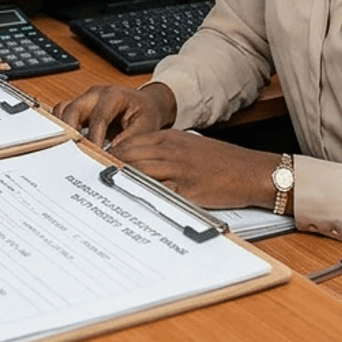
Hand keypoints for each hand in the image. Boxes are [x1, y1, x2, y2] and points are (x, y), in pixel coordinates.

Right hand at [57, 82, 175, 145]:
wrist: (146, 104)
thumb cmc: (146, 112)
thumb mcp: (145, 128)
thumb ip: (128, 142)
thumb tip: (112, 157)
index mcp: (112, 95)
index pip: (97, 118)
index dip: (94, 139)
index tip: (95, 156)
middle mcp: (94, 94)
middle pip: (71, 110)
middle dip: (71, 133)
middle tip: (75, 155)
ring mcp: (84, 99)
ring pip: (61, 110)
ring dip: (63, 130)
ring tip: (68, 151)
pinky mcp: (78, 107)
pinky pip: (62, 115)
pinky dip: (62, 129)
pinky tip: (68, 145)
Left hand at [104, 130, 281, 210]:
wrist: (253, 171)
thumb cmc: (223, 162)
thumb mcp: (190, 146)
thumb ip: (164, 151)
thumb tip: (136, 162)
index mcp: (171, 137)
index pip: (129, 142)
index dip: (109, 153)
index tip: (92, 163)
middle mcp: (171, 150)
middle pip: (128, 156)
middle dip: (107, 167)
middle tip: (87, 179)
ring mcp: (179, 170)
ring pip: (139, 172)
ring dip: (119, 181)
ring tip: (101, 191)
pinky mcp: (188, 190)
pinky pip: (159, 193)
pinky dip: (142, 197)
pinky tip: (129, 203)